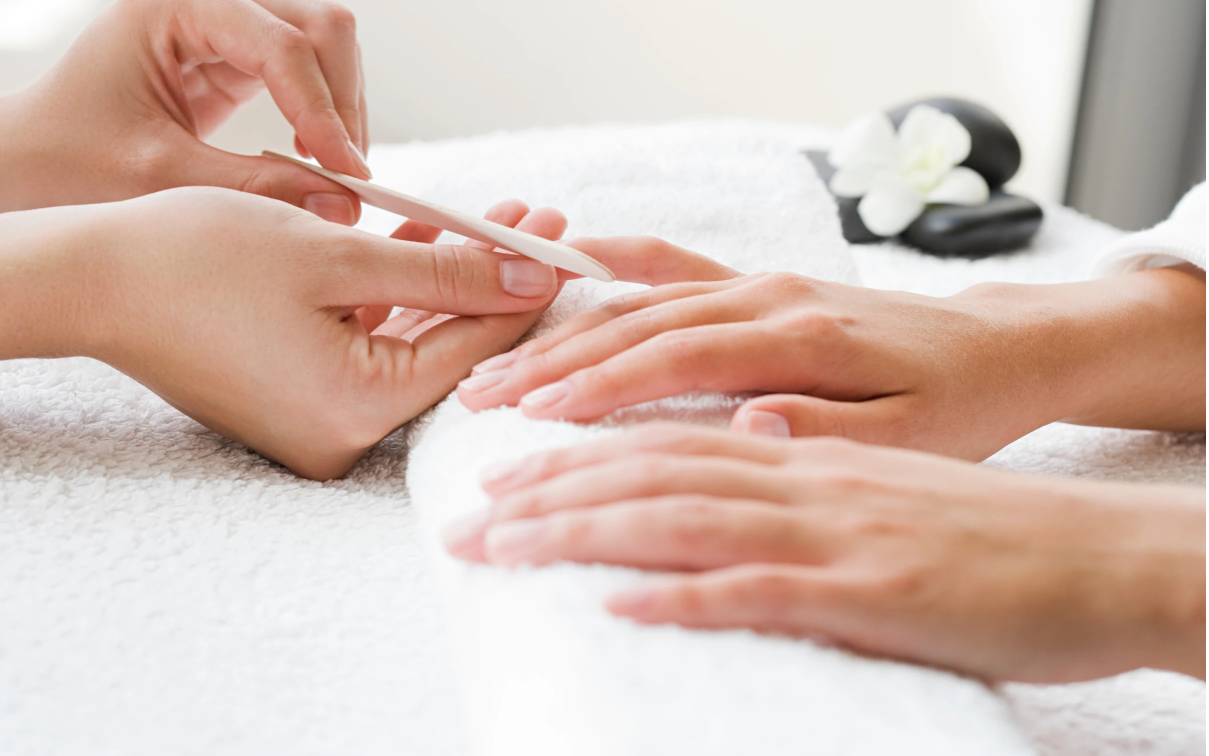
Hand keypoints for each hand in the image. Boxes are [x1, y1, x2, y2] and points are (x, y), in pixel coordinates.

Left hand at [1, 0, 368, 221]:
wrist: (33, 160)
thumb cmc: (68, 158)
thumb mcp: (159, 177)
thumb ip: (252, 187)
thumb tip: (339, 203)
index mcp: (175, 5)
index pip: (280, 44)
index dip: (322, 110)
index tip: (345, 173)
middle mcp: (208, 3)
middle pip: (320, 27)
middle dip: (343, 101)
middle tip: (346, 175)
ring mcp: (227, 27)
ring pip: (326, 46)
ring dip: (341, 109)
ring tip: (330, 173)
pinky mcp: (238, 59)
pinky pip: (310, 74)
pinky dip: (324, 117)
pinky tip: (311, 158)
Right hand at [2, 188, 568, 479]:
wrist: (93, 278)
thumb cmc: (199, 262)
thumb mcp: (336, 258)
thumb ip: (444, 273)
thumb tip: (533, 278)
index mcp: (358, 412)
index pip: (475, 350)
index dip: (527, 292)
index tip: (569, 245)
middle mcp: (345, 432)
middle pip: (450, 345)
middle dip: (494, 278)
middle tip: (544, 225)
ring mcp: (322, 418)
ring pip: (413, 336)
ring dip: (451, 277)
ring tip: (504, 222)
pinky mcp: (303, 395)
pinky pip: (370, 339)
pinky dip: (400, 293)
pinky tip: (437, 242)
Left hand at [443, 424, 1205, 682]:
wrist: (1088, 553)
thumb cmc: (973, 521)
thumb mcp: (873, 471)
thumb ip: (793, 457)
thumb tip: (724, 444)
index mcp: (797, 441)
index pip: (664, 431)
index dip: (576, 445)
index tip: (505, 468)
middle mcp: (802, 470)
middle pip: (650, 464)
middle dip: (548, 485)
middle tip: (469, 513)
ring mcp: (831, 527)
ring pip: (682, 511)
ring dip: (584, 527)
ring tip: (506, 541)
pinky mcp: (867, 587)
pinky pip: (758, 586)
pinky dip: (681, 590)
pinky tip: (616, 600)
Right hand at [458, 237, 1204, 460]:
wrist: (1004, 345)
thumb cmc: (961, 402)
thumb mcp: (915, 437)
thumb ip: (828, 432)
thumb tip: (745, 424)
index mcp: (804, 336)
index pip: (678, 358)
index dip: (600, 386)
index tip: (534, 417)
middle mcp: (771, 297)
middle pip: (641, 323)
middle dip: (556, 361)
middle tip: (482, 393)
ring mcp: (762, 283)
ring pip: (644, 300)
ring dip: (569, 330)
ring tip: (502, 361)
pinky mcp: (763, 284)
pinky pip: (677, 267)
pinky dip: (616, 268)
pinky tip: (569, 272)